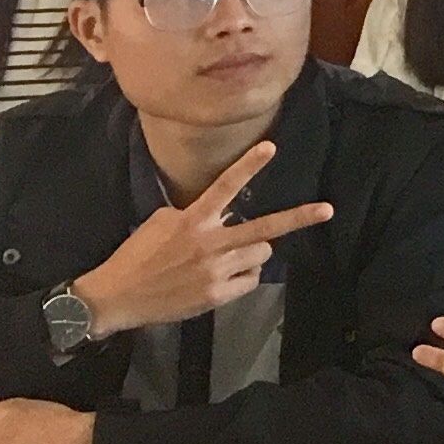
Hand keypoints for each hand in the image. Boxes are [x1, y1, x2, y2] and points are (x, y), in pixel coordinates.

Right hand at [70, 141, 331, 337]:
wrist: (116, 297)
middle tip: (327, 210)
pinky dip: (244, 275)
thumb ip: (192, 214)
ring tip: (231, 255)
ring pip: (260, 253)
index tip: (271, 146)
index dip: (248, 166)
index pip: (224, 186)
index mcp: (192, 220)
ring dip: (253, 251)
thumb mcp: (160, 223)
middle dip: (298, 218)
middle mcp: (209, 243)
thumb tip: (219, 213)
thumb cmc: (137, 256)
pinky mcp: (217, 294)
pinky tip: (224, 277)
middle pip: (264, 228)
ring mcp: (216, 270)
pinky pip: (250, 278)